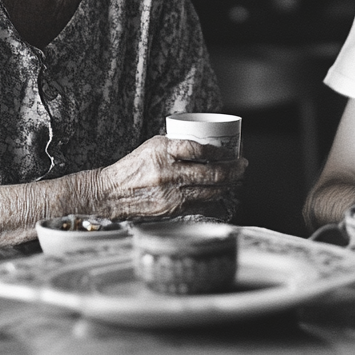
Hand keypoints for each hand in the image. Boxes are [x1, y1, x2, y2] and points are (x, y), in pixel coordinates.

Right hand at [96, 135, 247, 219]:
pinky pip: (202, 204)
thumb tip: (209, 144)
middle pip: (212, 174)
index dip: (219, 151)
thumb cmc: (135, 165)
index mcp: (164, 152)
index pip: (198, 150)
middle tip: (243, 164)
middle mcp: (169, 174)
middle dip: (234, 170)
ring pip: (211, 191)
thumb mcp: (155, 145)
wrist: (112, 193)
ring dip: (229, 184)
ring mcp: (172, 195)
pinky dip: (216, 197)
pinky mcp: (173, 210)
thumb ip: (179, 145)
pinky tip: (222, 191)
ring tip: (236, 177)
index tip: (230, 150)